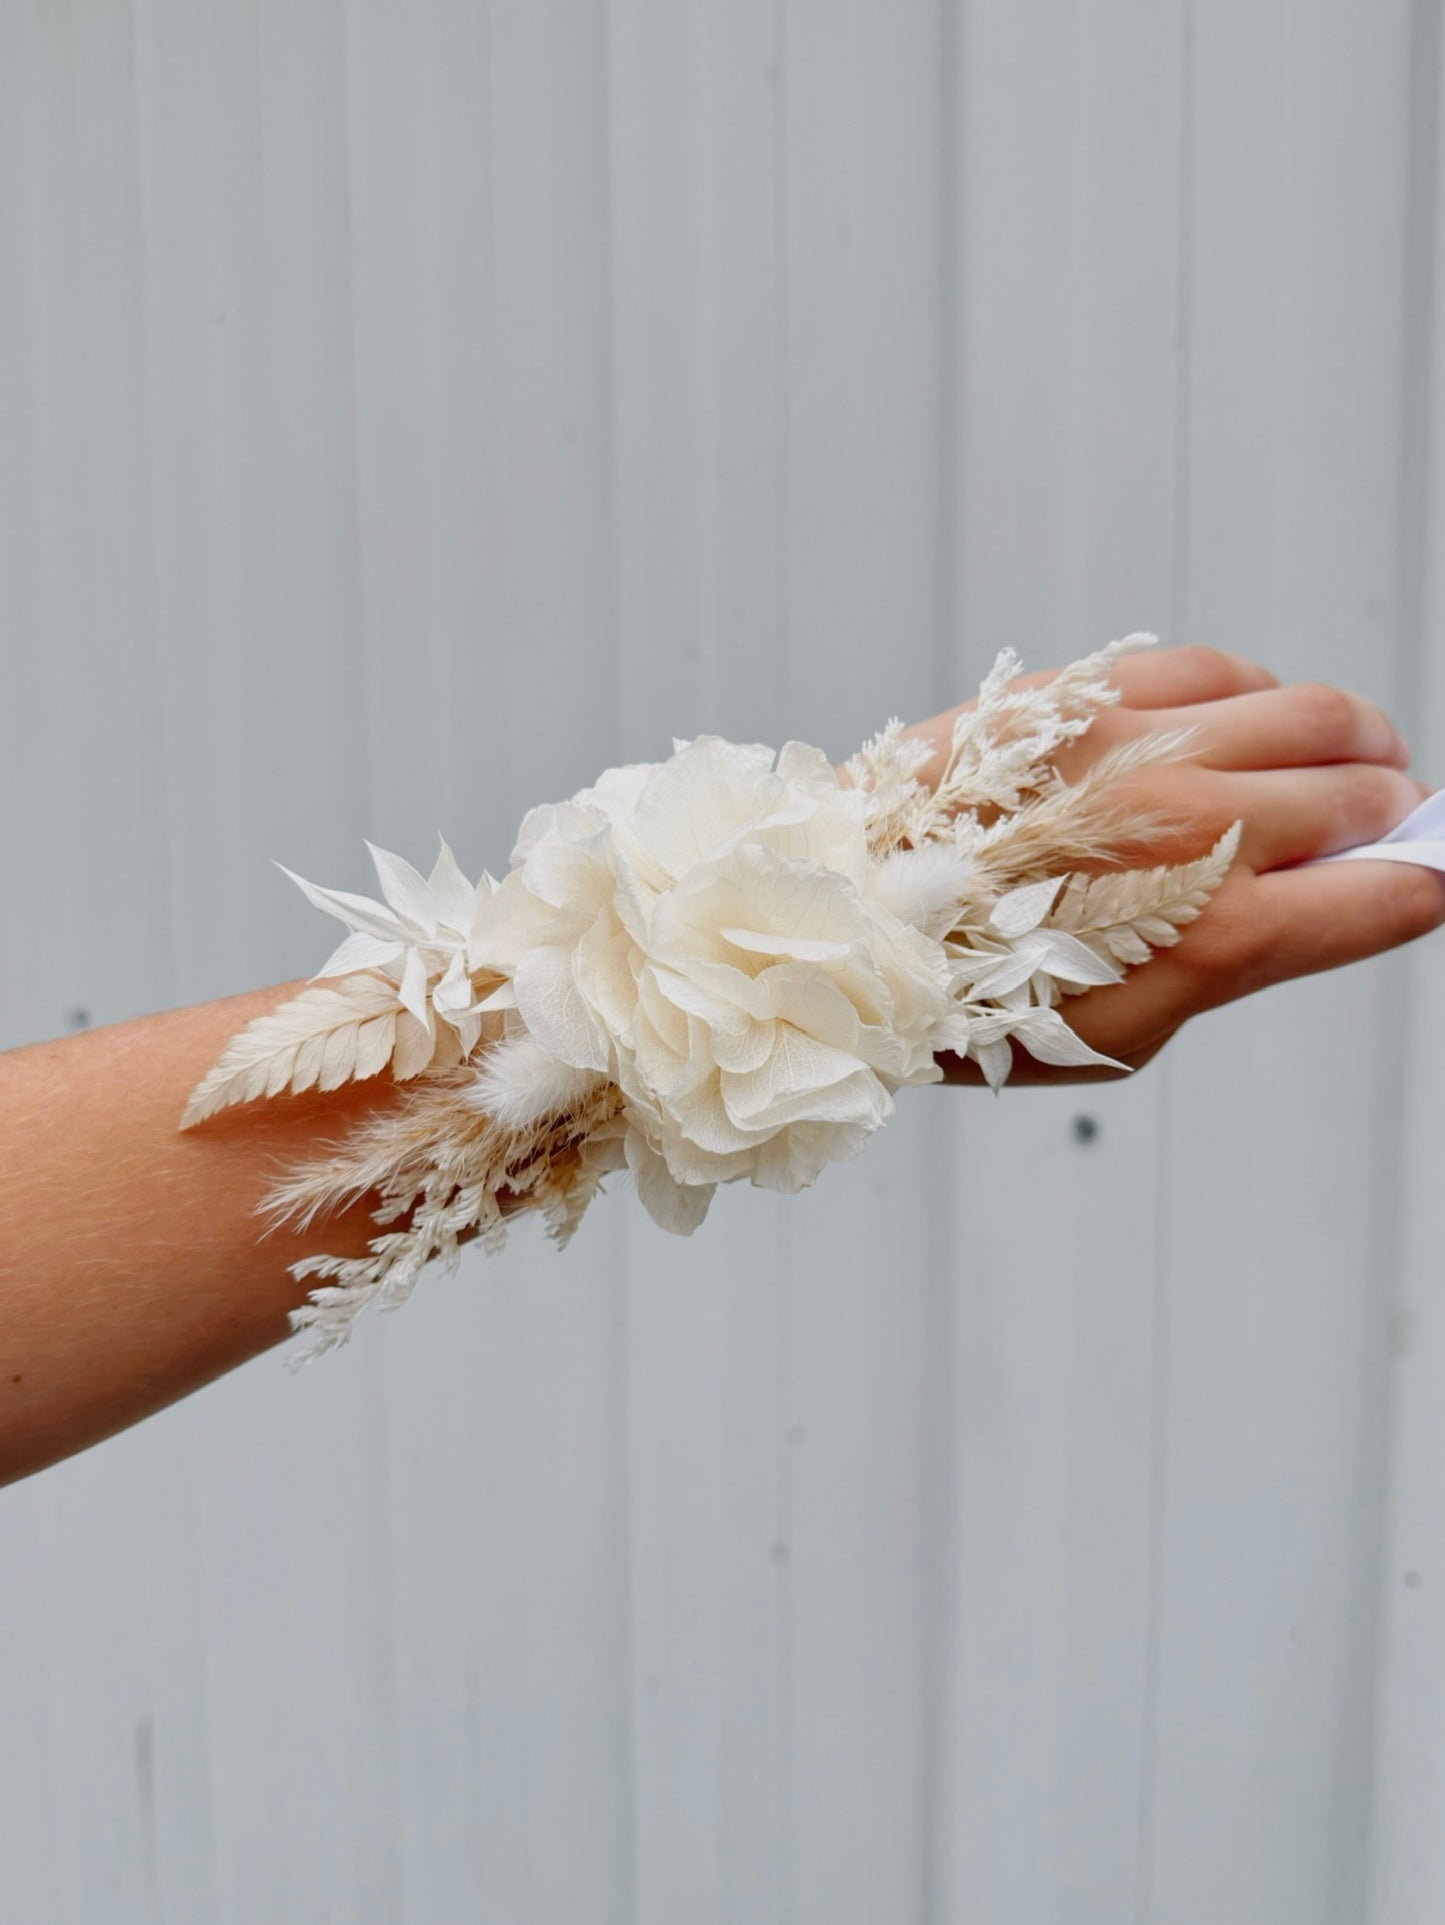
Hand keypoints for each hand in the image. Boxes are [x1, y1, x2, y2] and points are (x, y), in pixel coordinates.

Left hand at [901, 645, 1444, 1083]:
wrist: (852, 921)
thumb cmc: (983, 999)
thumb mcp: (1127, 1032)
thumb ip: (1242, 958)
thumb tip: (1331, 897)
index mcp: (1214, 931)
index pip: (1389, 891)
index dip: (1422, 886)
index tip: (1421, 880)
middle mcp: (1190, 823)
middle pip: (1364, 789)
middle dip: (1392, 813)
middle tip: (1382, 827)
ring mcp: (1139, 745)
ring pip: (1310, 711)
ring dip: (1348, 743)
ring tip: (1338, 766)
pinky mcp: (1084, 692)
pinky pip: (1218, 668)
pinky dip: (1257, 698)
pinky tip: (1246, 728)